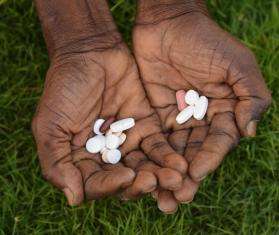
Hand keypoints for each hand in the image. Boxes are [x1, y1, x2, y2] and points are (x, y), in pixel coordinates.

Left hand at [133, 1, 270, 211]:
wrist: (168, 24)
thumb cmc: (205, 41)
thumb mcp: (237, 64)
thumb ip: (250, 97)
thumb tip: (248, 133)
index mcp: (223, 111)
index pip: (218, 142)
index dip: (209, 159)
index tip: (196, 175)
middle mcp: (200, 120)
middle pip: (195, 154)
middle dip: (187, 176)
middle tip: (177, 199)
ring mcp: (176, 119)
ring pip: (173, 153)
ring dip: (167, 174)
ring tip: (161, 199)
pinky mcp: (154, 116)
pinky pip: (153, 140)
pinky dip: (150, 159)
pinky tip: (145, 175)